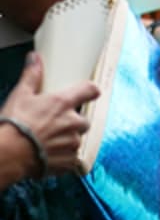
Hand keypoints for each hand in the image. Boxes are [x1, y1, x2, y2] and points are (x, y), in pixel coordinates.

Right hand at [0, 51, 96, 177]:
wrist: (8, 154)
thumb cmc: (13, 125)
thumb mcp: (20, 96)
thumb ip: (32, 76)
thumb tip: (35, 58)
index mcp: (63, 103)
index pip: (90, 90)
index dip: (90, 91)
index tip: (89, 92)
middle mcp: (73, 122)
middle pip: (83, 119)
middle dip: (73, 122)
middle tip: (54, 125)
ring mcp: (72, 142)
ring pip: (77, 139)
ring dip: (67, 140)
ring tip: (47, 142)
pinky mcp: (69, 161)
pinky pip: (72, 159)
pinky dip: (63, 158)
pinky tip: (48, 156)